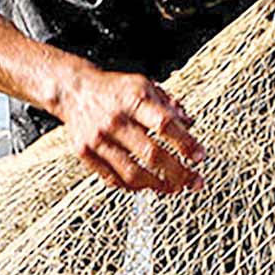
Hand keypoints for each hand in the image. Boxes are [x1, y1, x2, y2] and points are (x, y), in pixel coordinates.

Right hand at [56, 69, 204, 192]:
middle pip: (151, 154)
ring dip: (158, 185)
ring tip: (174, 189)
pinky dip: (133, 187)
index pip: (164, 124)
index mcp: (133, 99)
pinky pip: (112, 179)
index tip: (200, 157)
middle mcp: (115, 119)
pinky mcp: (85, 153)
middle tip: (195, 182)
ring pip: (132, 172)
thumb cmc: (114, 89)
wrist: (74, 91)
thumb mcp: (144, 85)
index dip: (185, 143)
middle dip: (178, 173)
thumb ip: (168, 104)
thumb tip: (190, 125)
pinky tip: (148, 186)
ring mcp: (98, 139)